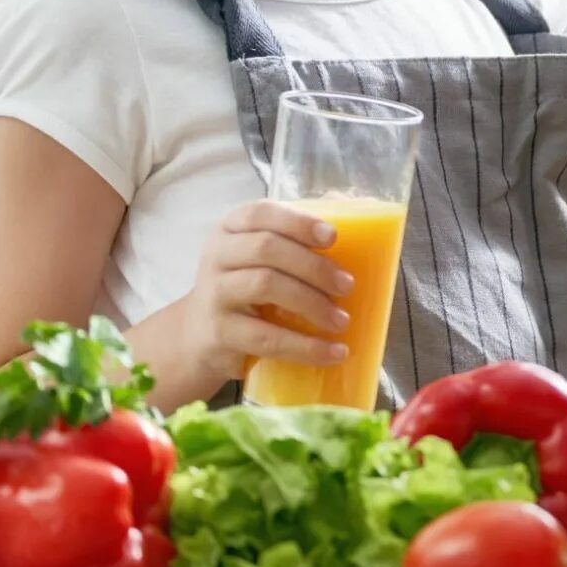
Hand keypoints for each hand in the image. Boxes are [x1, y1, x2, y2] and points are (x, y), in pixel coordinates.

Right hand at [180, 200, 354, 383]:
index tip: (332, 237)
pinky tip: (331, 353)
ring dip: (312, 303)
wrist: (199, 335)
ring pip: (265, 285)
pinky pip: (265, 337)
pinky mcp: (219, 332)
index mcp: (232, 229)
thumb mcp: (263, 257)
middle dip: (314, 266)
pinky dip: (304, 346)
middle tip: (348, 286)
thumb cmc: (247, 286)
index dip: (298, 222)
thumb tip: (366, 223)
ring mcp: (214, 293)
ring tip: (341, 320)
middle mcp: (217, 255)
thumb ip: (299, 239)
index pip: (260, 213)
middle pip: (267, 248)